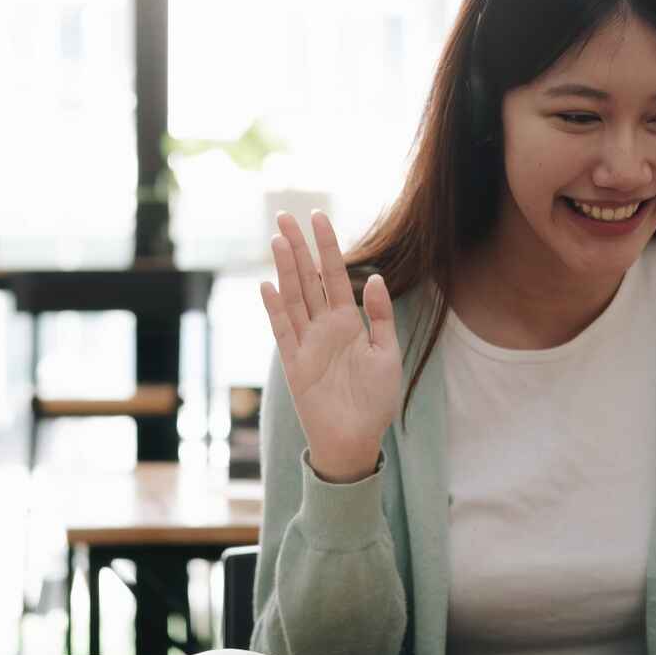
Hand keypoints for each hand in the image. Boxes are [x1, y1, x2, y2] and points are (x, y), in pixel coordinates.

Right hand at [259, 210, 400, 482]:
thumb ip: (380, 316)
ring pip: (293, 297)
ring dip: (285, 269)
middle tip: (284, 215)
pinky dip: (275, 308)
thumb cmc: (375, 400)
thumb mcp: (388, 353)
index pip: (334, 275)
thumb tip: (374, 277)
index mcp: (348, 321)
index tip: (318, 217)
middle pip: (308, 279)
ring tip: (277, 239)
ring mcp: (307, 343)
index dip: (327, 247)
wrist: (357, 439)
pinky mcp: (295, 364)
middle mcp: (324, 327)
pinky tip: (267, 285)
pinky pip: (283, 331)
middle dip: (297, 247)